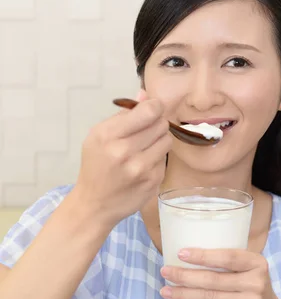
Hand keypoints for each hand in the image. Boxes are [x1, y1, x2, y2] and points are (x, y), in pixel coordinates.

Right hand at [72, 89, 171, 227]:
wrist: (94, 205)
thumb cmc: (96, 165)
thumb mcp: (99, 136)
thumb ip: (124, 114)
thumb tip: (145, 94)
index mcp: (108, 135)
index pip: (149, 111)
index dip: (155, 106)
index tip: (153, 108)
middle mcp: (124, 151)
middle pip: (161, 124)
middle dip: (156, 124)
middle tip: (146, 131)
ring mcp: (141, 168)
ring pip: (167, 140)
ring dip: (159, 140)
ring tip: (145, 147)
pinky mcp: (153, 181)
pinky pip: (165, 159)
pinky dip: (158, 158)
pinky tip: (144, 164)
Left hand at [159, 249, 280, 298]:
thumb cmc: (251, 284)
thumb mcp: (249, 268)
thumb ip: (229, 260)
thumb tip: (188, 253)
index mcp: (257, 263)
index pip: (228, 257)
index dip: (203, 256)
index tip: (181, 253)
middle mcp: (255, 283)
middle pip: (213, 279)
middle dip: (185, 275)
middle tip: (165, 270)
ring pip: (208, 297)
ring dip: (182, 293)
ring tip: (165, 289)